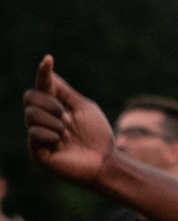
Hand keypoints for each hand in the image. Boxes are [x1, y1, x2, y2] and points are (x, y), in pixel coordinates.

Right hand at [23, 56, 114, 183]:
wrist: (105, 161)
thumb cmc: (98, 135)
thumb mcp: (84, 109)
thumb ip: (66, 93)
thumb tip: (50, 74)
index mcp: (54, 107)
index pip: (43, 86)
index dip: (44, 73)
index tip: (48, 60)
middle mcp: (43, 119)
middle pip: (29, 97)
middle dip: (49, 103)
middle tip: (66, 116)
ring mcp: (38, 136)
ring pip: (31, 115)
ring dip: (54, 121)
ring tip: (67, 133)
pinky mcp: (37, 152)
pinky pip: (34, 133)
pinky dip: (51, 135)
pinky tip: (60, 142)